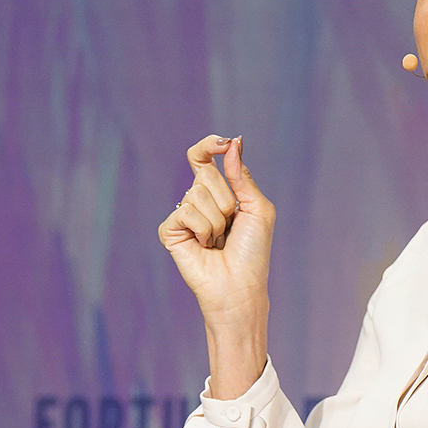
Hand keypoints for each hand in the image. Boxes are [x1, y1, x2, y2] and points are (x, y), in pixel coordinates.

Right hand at [158, 134, 274, 395]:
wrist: (240, 286)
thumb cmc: (252, 252)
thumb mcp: (257, 209)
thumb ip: (242, 176)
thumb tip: (232, 142)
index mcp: (219, 193)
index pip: (204, 158)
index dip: (209, 145)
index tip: (223, 142)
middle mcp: (198, 201)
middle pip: (204, 175)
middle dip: (226, 200)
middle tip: (231, 226)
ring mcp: (182, 216)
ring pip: (196, 195)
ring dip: (217, 220)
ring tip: (219, 241)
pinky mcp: (170, 231)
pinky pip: (183, 212)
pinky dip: (202, 229)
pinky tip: (204, 247)